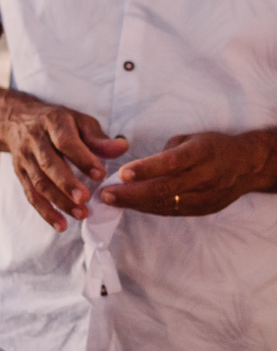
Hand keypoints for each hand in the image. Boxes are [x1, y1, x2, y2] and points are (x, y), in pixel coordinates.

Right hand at [2, 99, 128, 231]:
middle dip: (66, 183)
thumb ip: (99, 138)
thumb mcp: (79, 122)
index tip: (100, 174)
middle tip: (85, 199)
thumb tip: (123, 148)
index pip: (65, 142)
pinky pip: (31, 195)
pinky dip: (45, 211)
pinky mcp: (21, 174)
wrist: (17, 120)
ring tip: (81, 214)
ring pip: (39, 182)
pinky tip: (62, 225)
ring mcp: (25, 158)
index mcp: (53, 123)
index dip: (82, 158)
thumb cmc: (58, 123)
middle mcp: (35, 140)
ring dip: (59, 201)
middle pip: (48, 163)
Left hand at [101, 130, 276, 215]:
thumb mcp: (189, 139)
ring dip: (135, 204)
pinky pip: (171, 211)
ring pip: (165, 204)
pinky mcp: (203, 209)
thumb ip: (165, 153)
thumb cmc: (211, 147)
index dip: (145, 169)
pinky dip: (149, 208)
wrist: (246, 165)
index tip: (120, 174)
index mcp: (200, 153)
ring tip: (111, 200)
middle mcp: (204, 177)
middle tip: (105, 193)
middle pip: (164, 189)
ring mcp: (205, 197)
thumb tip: (138, 168)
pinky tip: (130, 205)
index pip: (170, 163)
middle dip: (131, 194)